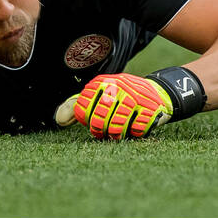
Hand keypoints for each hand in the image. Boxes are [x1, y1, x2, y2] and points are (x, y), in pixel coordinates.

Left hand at [54, 73, 171, 140]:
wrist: (157, 92)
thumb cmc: (122, 98)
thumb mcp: (100, 96)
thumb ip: (78, 106)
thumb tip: (59, 119)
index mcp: (103, 82)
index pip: (84, 102)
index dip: (84, 117)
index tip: (89, 122)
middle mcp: (118, 85)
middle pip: (100, 114)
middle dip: (98, 128)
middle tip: (100, 133)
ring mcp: (136, 96)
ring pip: (117, 124)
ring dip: (115, 134)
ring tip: (115, 135)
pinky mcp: (151, 107)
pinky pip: (137, 128)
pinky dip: (134, 133)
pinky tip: (133, 130)